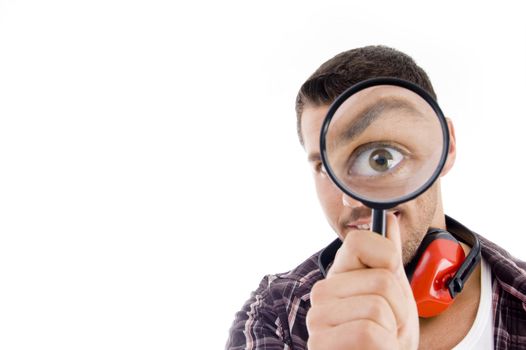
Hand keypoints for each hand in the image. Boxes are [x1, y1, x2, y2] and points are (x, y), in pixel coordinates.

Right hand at [306, 213, 418, 349]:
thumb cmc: (388, 337)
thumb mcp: (395, 294)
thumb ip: (388, 257)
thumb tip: (390, 219)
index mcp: (338, 276)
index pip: (361, 240)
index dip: (389, 261)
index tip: (390, 284)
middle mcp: (321, 294)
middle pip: (382, 280)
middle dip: (400, 308)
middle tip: (389, 326)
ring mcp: (318, 321)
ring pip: (378, 306)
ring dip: (394, 331)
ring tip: (383, 341)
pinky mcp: (320, 345)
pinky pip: (369, 333)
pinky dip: (386, 347)